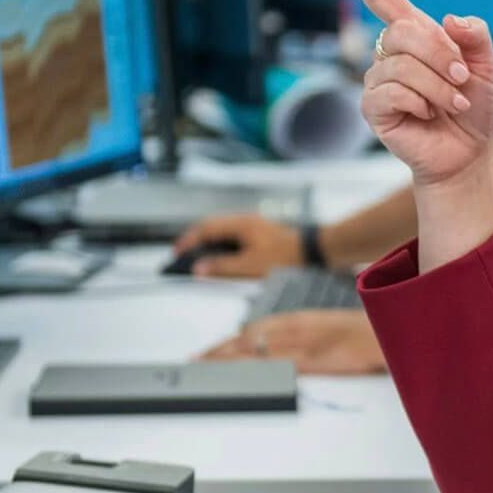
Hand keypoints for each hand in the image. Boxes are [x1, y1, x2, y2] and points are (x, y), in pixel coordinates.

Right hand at [172, 214, 301, 278]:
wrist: (316, 254)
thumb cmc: (287, 258)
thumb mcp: (249, 267)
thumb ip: (221, 268)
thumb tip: (199, 269)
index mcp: (241, 224)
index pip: (206, 228)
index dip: (189, 240)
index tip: (176, 252)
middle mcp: (247, 223)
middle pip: (214, 229)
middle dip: (197, 242)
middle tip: (183, 256)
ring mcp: (256, 229)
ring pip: (225, 235)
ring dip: (211, 247)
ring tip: (199, 261)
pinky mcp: (263, 238)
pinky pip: (237, 241)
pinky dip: (225, 250)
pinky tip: (224, 263)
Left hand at [196, 309, 385, 374]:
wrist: (386, 330)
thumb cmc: (362, 331)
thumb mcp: (327, 328)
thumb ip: (301, 336)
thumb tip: (277, 348)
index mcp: (298, 320)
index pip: (253, 329)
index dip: (228, 341)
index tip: (207, 351)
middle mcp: (296, 327)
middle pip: (248, 338)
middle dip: (220, 350)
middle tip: (195, 361)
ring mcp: (303, 342)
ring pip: (257, 348)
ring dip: (229, 358)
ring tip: (205, 367)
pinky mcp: (314, 358)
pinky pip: (278, 363)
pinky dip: (257, 367)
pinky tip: (242, 374)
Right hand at [331, 0, 492, 189]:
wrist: (468, 151)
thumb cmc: (472, 106)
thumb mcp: (485, 65)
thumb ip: (475, 35)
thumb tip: (448, 20)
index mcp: (416, 37)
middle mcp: (391, 55)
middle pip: (402, 31)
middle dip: (440, 55)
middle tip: (461, 78)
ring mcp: (378, 81)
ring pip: (401, 66)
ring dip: (438, 86)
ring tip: (452, 104)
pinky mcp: (373, 108)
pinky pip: (392, 92)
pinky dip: (420, 102)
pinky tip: (426, 115)